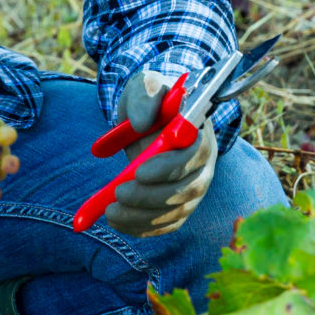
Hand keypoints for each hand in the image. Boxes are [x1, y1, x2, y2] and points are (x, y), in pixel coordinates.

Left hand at [103, 67, 215, 237]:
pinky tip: (118, 223)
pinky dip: (142, 228)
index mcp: (200, 133)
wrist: (148, 116)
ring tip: (110, 211)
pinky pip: (167, 225)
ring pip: (176, 212)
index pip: (196, 155)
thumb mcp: (144, 85)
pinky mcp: (180, 205)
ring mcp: (194, 187)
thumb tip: (141, 123)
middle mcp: (204, 164)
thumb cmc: (150, 99)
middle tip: (118, 193)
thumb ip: (145, 96)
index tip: (138, 172)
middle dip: (151, 196)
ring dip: (142, 216)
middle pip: (188, 189)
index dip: (170, 167)